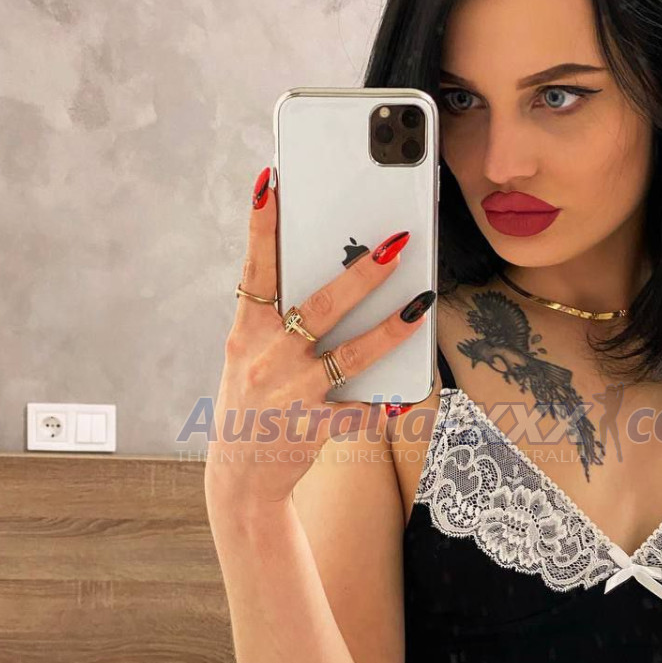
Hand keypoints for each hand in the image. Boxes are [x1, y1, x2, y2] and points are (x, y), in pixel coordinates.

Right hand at [206, 166, 429, 508]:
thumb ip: (279, 322)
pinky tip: (411, 394)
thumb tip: (330, 275)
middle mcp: (267, 358)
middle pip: (320, 305)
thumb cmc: (252, 404)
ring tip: (421, 302)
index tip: (272, 182)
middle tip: (397, 243)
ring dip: (391, 328)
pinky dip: (386, 404)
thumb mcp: (250, 359)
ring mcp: (292, 393)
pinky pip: (360, 410)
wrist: (240, 480)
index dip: (262, 226)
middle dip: (362, 272)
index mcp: (247, 334)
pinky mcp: (314, 426)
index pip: (255, 270)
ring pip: (352, 353)